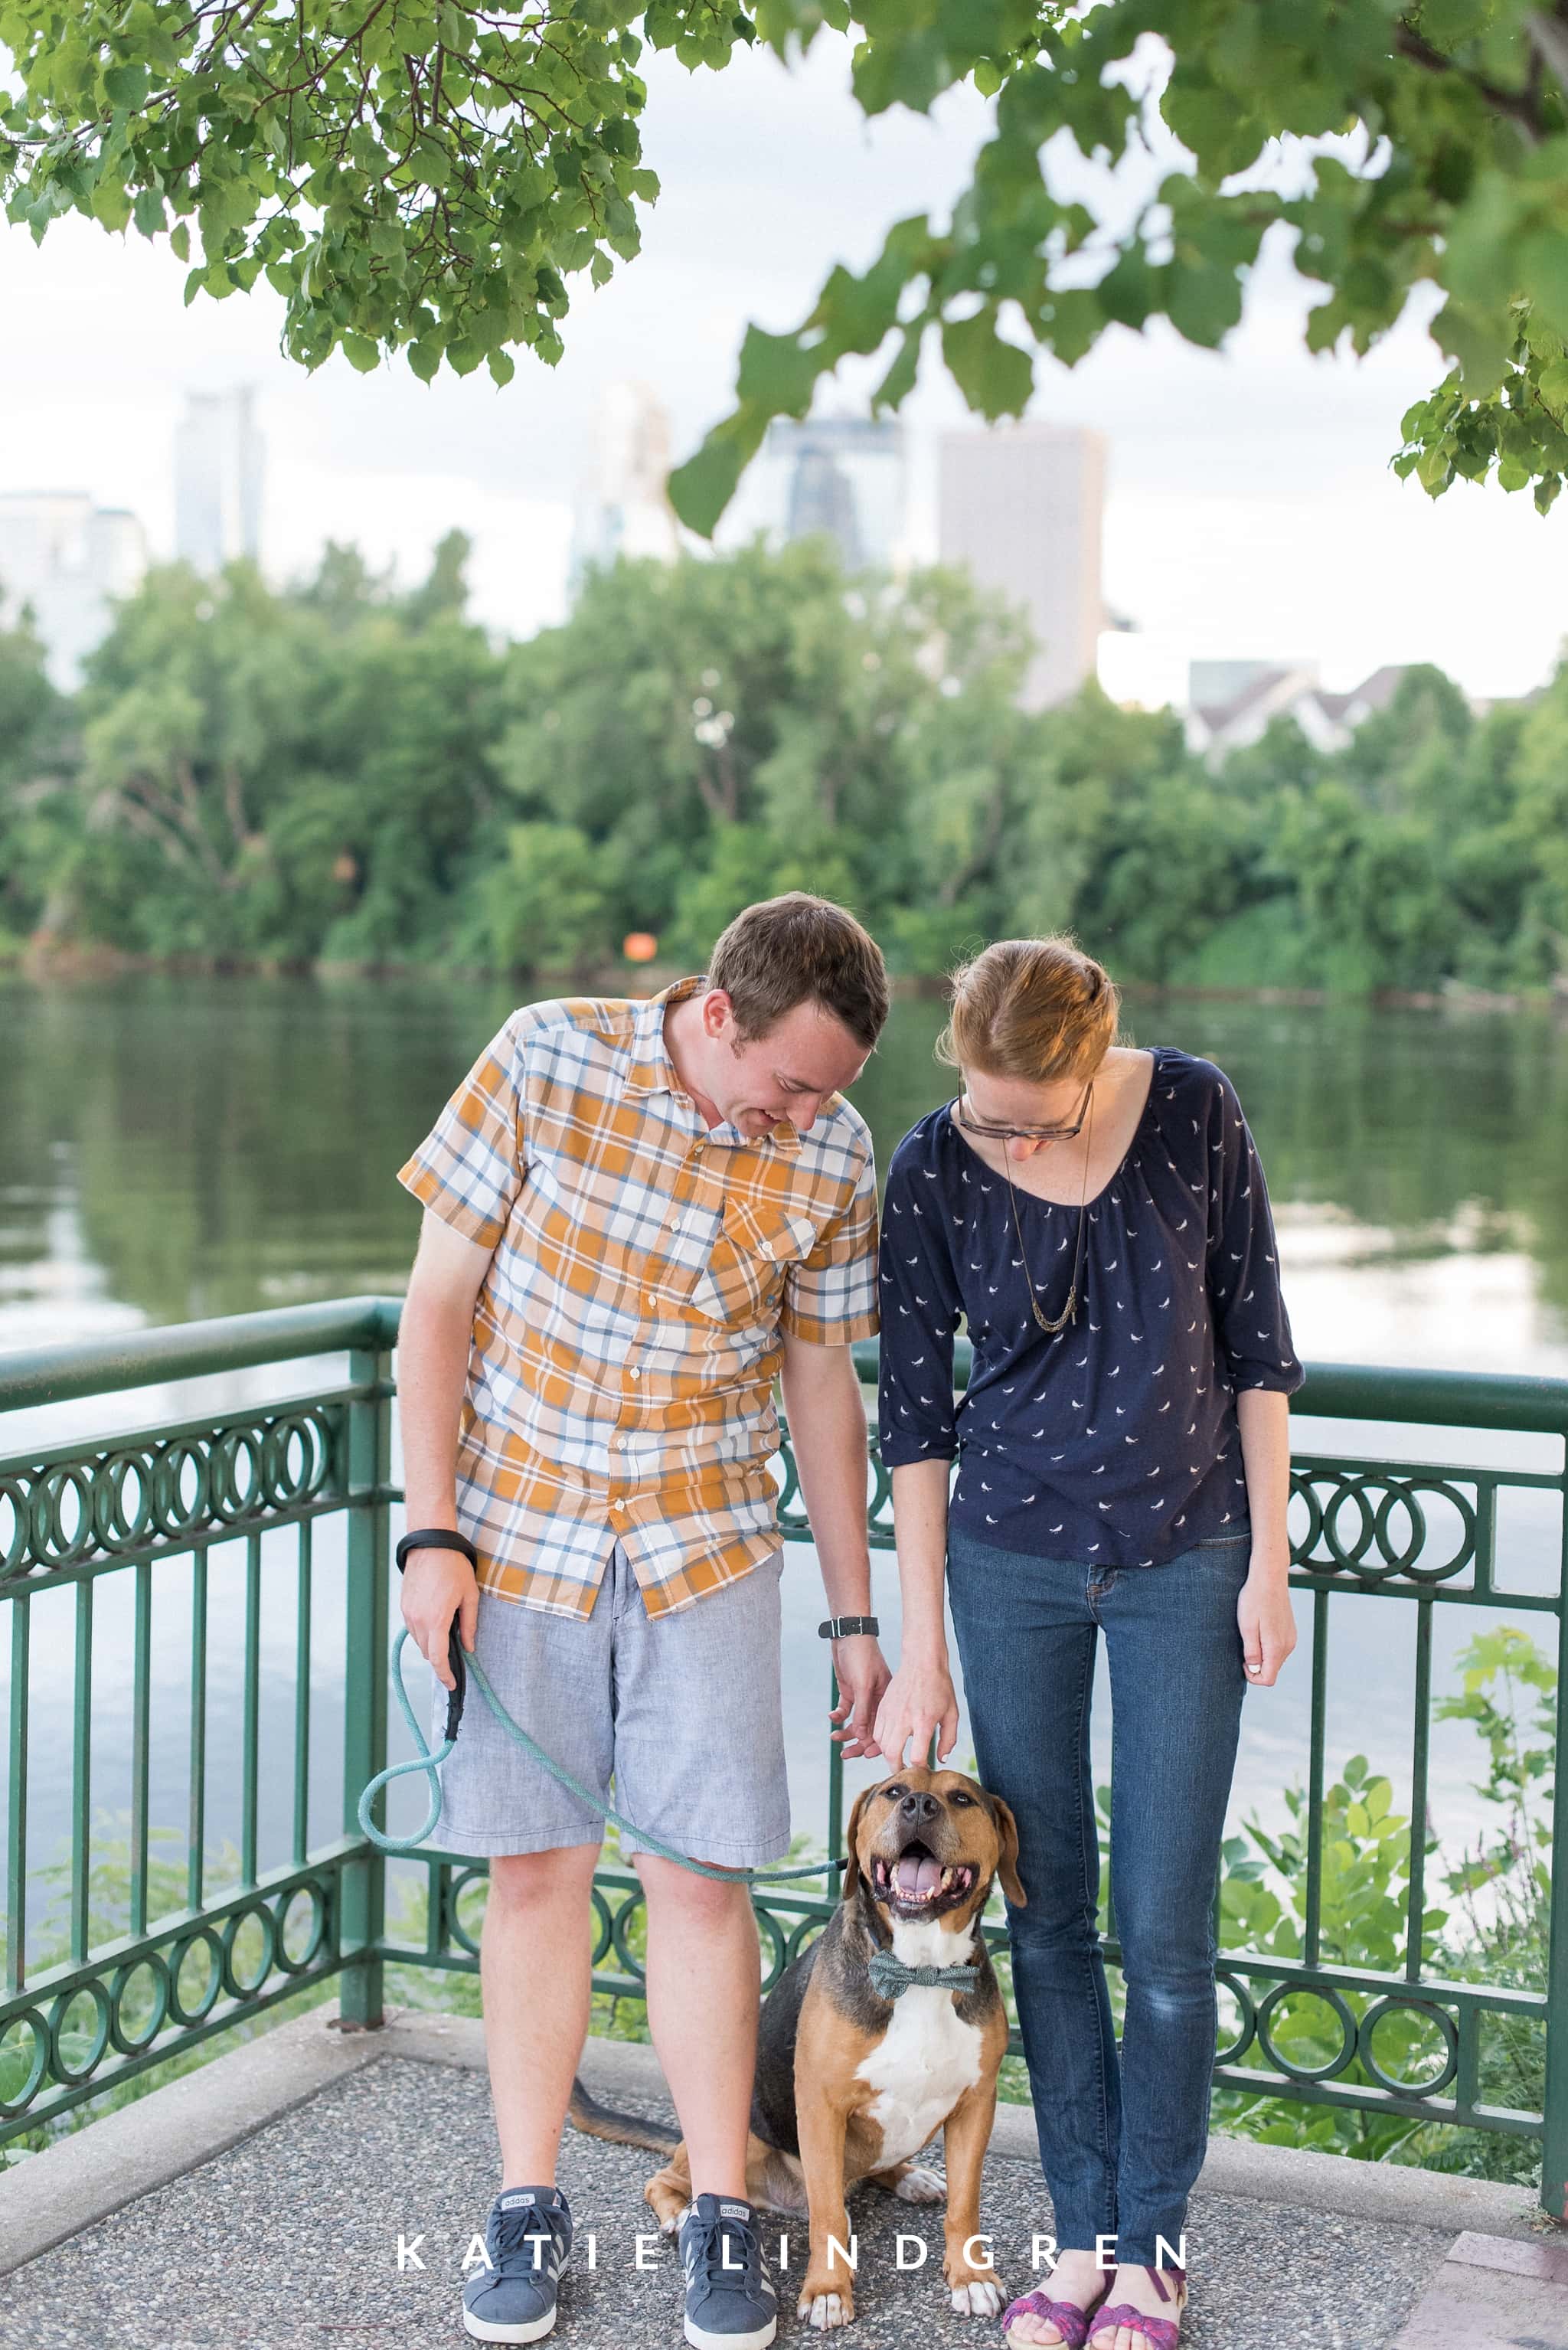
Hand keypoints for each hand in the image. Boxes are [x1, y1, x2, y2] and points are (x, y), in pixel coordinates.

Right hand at [401, 1550, 478, 1689]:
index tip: (452, 1683)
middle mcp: (417, 1620)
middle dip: (440, 1658)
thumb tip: (469, 1648)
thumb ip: (469, 1625)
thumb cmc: (454, 1567)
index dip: (445, 1674)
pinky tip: (435, 1621)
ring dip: (431, 1645)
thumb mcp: (470, 1596)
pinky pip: (413, 1628)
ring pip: (419, 1642)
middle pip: (427, 1653)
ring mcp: (408, 1613)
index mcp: (436, 1619)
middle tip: (456, 1654)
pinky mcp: (404, 1606)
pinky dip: (424, 1632)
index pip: (437, 1658)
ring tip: (447, 1634)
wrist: (430, 1544)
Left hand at [829, 1636, 891, 1757]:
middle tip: (844, 1755)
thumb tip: (862, 1737)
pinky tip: (832, 1716)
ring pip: (856, 1722)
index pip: (883, 1728)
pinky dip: (839, 1715)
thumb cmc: (861, 1656)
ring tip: (834, 1736)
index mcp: (886, 1699)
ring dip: (845, 1731)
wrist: (848, 1635)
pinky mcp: (850, 1691)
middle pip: (869, 1729)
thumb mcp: (863, 1684)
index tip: (864, 1756)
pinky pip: (845, 1710)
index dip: (875, 1744)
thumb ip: (863, 1711)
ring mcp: (863, 1696)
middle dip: (857, 1743)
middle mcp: (876, 1700)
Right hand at [873, 1652, 959, 1768]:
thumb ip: (948, 1739)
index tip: (925, 1770)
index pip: (917, 1756)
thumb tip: (941, 1759)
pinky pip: (876, 1732)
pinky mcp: (883, 1707)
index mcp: (924, 1721)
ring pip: (881, 1744)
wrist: (922, 1661)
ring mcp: (891, 1712)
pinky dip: (881, 1742)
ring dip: (889, 1756)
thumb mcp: (952, 1714)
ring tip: (898, 1758)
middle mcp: (904, 1718)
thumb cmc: (940, 1687)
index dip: (921, 1769)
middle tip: (904, 1773)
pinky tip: (891, 1742)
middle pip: (892, 1754)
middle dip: (897, 1769)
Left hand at [1238, 1564, 1295, 1686]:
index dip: (1253, 1677)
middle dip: (1257, 1666)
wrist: (1269, 1577)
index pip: (1268, 1679)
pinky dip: (1268, 1646)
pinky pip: (1279, 1648)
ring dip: (1262, 1655)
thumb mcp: (1247, 1627)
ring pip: (1276, 1660)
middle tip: (1244, 1645)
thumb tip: (1255, 1671)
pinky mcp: (1290, 1631)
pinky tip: (1260, 1629)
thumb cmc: (1254, 1599)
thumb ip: (1252, 1652)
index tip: (1242, 1661)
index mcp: (1276, 1647)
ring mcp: (1291, 1638)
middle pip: (1272, 1670)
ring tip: (1251, 1634)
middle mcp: (1288, 1646)